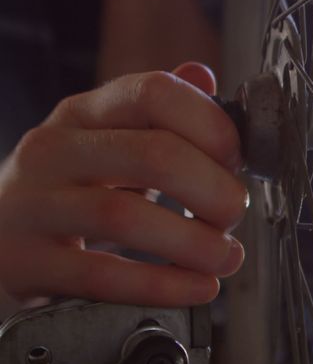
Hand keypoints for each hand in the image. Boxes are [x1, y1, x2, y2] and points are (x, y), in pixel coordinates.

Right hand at [0, 63, 246, 306]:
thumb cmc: (67, 190)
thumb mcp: (107, 142)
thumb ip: (158, 113)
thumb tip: (204, 75)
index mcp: (84, 113)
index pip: (154, 92)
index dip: (211, 126)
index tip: (237, 160)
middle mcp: (53, 149)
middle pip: (152, 155)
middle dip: (213, 189)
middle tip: (235, 214)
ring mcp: (33, 205)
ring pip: (124, 216)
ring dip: (193, 242)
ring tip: (225, 257)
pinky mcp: (24, 261)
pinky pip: (102, 274)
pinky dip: (162, 285)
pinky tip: (196, 288)